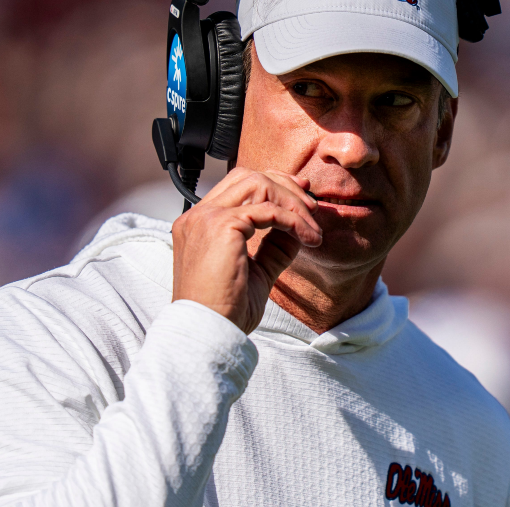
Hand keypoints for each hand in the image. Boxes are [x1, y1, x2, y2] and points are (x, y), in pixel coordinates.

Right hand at [171, 167, 321, 333]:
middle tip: (312, 208)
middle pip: (247, 177)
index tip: (301, 199)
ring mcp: (206, 218)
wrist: (208, 333)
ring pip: (258, 184)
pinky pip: (269, 210)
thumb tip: (297, 230)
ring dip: (291, 202)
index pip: (237, 186)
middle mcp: (198, 216)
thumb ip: (272, 248)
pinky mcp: (221, 227)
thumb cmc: (225, 312)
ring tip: (311, 227)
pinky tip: (309, 239)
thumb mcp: (256, 273)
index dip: (273, 186)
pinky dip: (294, 221)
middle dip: (285, 186)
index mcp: (199, 225)